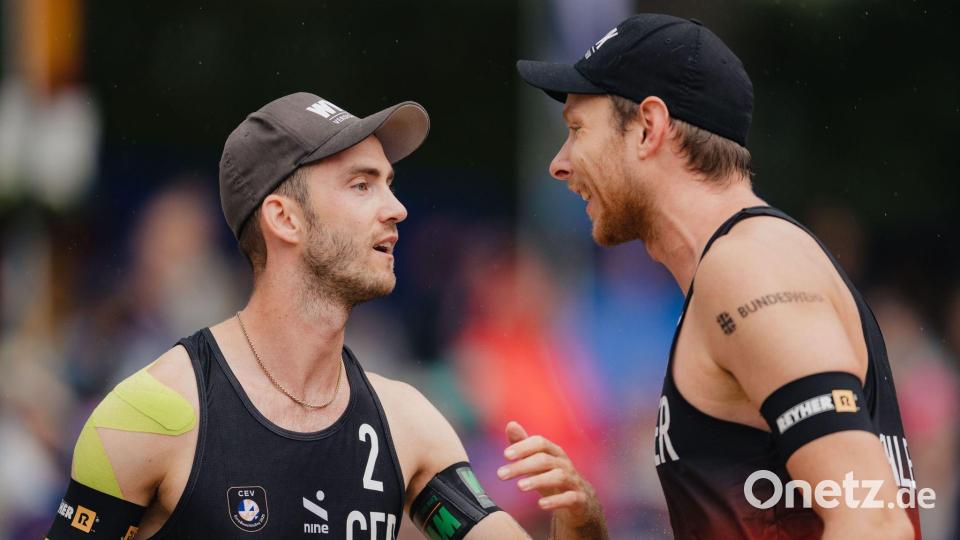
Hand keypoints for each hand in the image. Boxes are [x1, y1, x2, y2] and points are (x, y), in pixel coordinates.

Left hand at [497, 421, 607, 538]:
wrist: (581, 501)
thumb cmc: (553, 477)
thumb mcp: (538, 462)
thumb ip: (524, 445)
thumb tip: (511, 424)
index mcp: (554, 452)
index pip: (540, 443)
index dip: (523, 447)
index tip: (505, 455)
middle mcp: (565, 464)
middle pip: (544, 460)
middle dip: (522, 466)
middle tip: (501, 474)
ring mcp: (574, 481)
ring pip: (558, 476)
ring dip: (538, 480)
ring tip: (519, 486)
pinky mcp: (580, 499)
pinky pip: (570, 498)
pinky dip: (556, 500)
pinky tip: (540, 504)